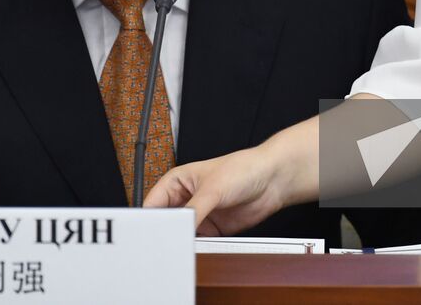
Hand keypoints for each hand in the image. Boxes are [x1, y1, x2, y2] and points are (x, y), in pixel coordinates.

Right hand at [143, 146, 287, 235]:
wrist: (271, 181)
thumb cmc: (241, 169)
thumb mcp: (212, 189)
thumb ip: (193, 211)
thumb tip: (178, 230)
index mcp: (177, 181)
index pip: (154, 203)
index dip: (149, 219)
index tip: (149, 234)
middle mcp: (186, 199)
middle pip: (166, 221)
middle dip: (164, 233)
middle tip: (163, 244)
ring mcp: (199, 215)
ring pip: (181, 234)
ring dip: (180, 242)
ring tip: (178, 249)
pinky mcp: (212, 229)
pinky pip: (198, 243)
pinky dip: (195, 249)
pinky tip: (194, 251)